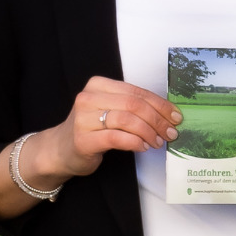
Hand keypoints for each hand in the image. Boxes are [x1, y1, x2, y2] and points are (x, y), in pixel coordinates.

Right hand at [0, 75, 181, 218]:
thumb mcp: (110, 111)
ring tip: (157, 142)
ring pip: (127, 120)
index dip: (160, 105)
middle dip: (158, 120)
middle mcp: (88, 97)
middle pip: (134, 105)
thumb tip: (168, 114)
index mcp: (98, 85)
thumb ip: (132, 108)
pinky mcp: (83, 139)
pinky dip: (135, 142)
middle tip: (170, 133)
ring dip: (148, 132)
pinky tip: (143, 147)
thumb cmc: (91, 130)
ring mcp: (83, 118)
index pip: (137, 92)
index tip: (176, 117)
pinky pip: (117, 138)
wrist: (59, 150)